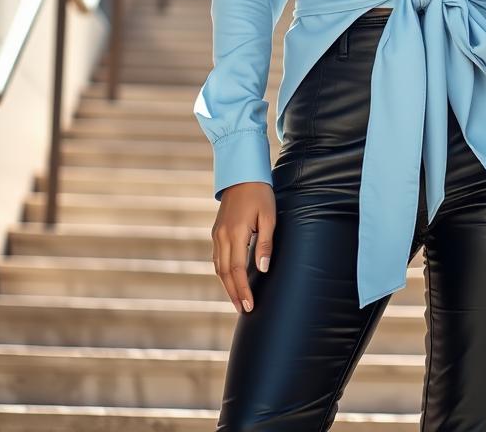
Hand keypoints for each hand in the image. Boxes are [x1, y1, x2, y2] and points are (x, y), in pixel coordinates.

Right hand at [211, 181, 275, 313]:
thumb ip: (265, 243)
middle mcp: (222, 236)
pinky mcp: (216, 232)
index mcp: (235, 233)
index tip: (249, 306)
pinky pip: (217, 258)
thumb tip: (262, 269)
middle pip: (225, 273)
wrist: (242, 175)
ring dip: (227, 286)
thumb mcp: (269, 217)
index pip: (237, 270)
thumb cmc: (260, 195)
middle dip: (233, 294)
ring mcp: (216, 234)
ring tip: (237, 301)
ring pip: (218, 268)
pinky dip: (222, 273)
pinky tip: (229, 280)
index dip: (242, 290)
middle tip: (243, 310)